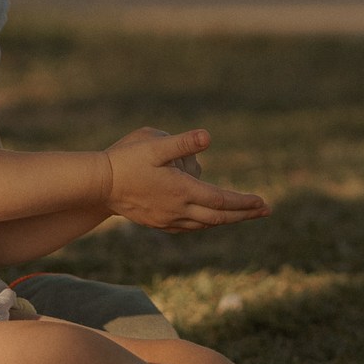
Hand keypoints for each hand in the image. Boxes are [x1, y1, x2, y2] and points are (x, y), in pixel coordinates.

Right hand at [103, 127, 270, 231]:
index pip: (221, 200)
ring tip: (243, 214)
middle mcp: (178, 210)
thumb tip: (208, 137)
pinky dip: (205, 223)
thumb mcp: (154, 144)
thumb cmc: (125, 160)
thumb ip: (182, 142)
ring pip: (204, 224)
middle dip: (244, 214)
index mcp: (182, 191)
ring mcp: (167, 219)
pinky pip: (189, 226)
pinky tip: (207, 220)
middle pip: (219, 217)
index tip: (263, 202)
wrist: (97, 186)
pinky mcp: (157, 222)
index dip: (244, 202)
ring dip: (226, 219)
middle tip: (266, 211)